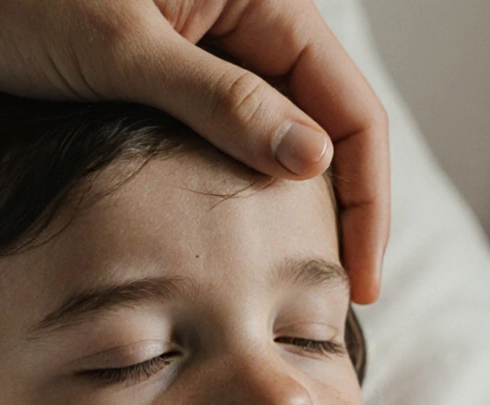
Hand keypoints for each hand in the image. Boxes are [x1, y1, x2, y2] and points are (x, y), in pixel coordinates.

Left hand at [0, 0, 389, 302]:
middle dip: (343, 206)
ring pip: (284, 130)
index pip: (350, 107)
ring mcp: (214, 43)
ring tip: (296, 273)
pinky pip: (235, 128)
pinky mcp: (176, 67)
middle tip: (337, 291)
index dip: (367, 197)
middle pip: (329, 121)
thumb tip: (312, 162)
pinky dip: (244, 181)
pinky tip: (240, 231)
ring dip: (296, 201)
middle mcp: (249, 15)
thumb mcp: (122, 52)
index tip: (359, 278)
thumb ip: (220, 102)